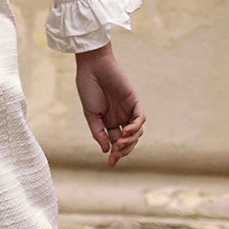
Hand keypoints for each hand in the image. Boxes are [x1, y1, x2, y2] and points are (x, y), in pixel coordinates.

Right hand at [75, 42, 144, 167]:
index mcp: (108, 121)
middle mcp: (120, 117)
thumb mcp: (90, 114)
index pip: (115, 142)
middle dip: (124, 150)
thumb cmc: (88, 87)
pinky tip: (126, 130)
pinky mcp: (134, 101)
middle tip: (116, 154)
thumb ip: (98, 132)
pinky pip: (140, 119)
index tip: (110, 163)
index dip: (115, 154)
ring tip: (120, 142)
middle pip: (128, 140)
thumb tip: (106, 150)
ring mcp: (128, 110)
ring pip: (137, 132)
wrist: (92, 65)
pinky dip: (136, 127)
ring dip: (130, 141)